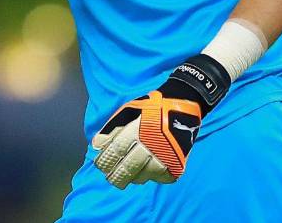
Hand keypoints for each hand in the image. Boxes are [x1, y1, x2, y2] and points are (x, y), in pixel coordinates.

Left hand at [91, 54, 231, 188]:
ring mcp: (165, 154)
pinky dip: (156, 177)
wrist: (183, 102)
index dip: (104, 162)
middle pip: (127, 169)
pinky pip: (163, 178)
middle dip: (116, 177)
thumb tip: (97, 146)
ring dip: (135, 177)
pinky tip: (151, 170)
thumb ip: (112, 128)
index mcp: (135, 131)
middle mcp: (149, 144)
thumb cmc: (151, 107)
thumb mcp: (128, 111)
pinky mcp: (178, 161)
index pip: (114, 153)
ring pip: (143, 176)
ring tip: (132, 173)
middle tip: (113, 178)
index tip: (101, 165)